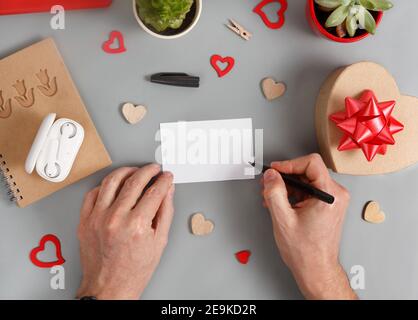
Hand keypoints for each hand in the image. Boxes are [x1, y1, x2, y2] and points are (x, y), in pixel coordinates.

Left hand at [76, 164, 174, 299]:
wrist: (109, 288)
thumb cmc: (133, 270)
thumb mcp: (159, 242)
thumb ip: (165, 212)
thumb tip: (167, 192)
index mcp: (137, 226)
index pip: (155, 191)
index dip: (164, 180)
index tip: (167, 176)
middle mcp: (116, 219)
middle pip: (134, 181)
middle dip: (148, 171)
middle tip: (154, 169)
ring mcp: (97, 218)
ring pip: (111, 181)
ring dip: (126, 171)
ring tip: (135, 171)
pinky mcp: (85, 220)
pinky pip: (93, 193)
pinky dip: (105, 185)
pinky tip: (114, 185)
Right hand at [261, 154, 356, 299]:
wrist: (316, 268)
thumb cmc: (306, 251)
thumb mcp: (283, 219)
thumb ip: (274, 193)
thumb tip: (271, 175)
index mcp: (329, 195)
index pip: (311, 163)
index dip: (289, 164)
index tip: (275, 170)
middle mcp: (335, 195)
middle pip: (308, 171)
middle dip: (285, 176)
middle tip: (269, 184)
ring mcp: (333, 200)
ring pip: (307, 180)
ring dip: (287, 186)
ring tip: (272, 197)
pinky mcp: (327, 205)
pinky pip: (309, 190)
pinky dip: (294, 194)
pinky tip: (281, 203)